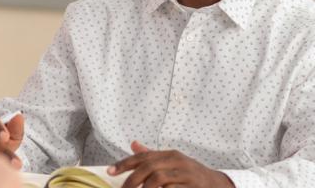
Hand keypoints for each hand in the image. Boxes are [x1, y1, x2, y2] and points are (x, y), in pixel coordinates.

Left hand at [107, 141, 234, 187]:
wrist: (219, 184)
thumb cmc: (190, 174)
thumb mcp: (173, 162)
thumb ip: (153, 155)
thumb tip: (134, 144)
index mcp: (170, 154)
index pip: (143, 156)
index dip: (125, 163)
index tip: (110, 171)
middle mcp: (178, 162)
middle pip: (149, 167)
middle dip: (132, 180)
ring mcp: (187, 175)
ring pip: (159, 179)